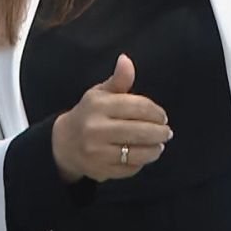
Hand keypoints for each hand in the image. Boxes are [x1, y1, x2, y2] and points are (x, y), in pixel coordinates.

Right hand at [51, 54, 171, 183]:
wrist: (64, 143)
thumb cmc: (89, 114)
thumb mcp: (101, 93)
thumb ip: (118, 79)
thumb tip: (126, 60)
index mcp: (99, 105)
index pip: (138, 107)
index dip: (156, 112)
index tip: (162, 116)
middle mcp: (96, 129)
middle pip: (140, 131)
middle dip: (159, 132)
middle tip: (167, 132)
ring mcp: (97, 152)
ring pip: (136, 153)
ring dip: (154, 150)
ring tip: (159, 146)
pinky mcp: (100, 171)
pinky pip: (129, 169)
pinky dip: (141, 163)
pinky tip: (143, 156)